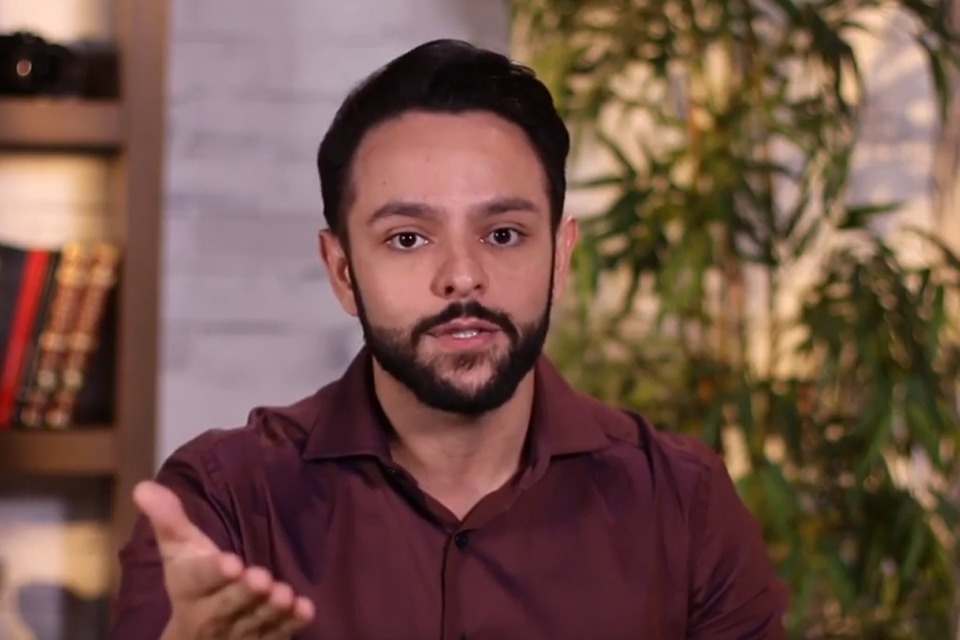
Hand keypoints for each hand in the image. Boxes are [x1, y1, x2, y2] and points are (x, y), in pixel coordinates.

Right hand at [133, 480, 314, 638]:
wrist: (196, 638)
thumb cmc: (192, 582)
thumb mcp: (180, 551)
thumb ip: (169, 520)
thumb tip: (143, 486)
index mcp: (189, 588)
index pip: (199, 579)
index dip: (213, 572)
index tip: (231, 562)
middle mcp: (210, 615)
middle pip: (227, 606)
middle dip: (244, 593)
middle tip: (262, 577)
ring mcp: (237, 633)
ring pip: (254, 622)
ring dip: (271, 609)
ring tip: (285, 593)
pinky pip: (277, 635)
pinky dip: (291, 624)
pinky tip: (305, 609)